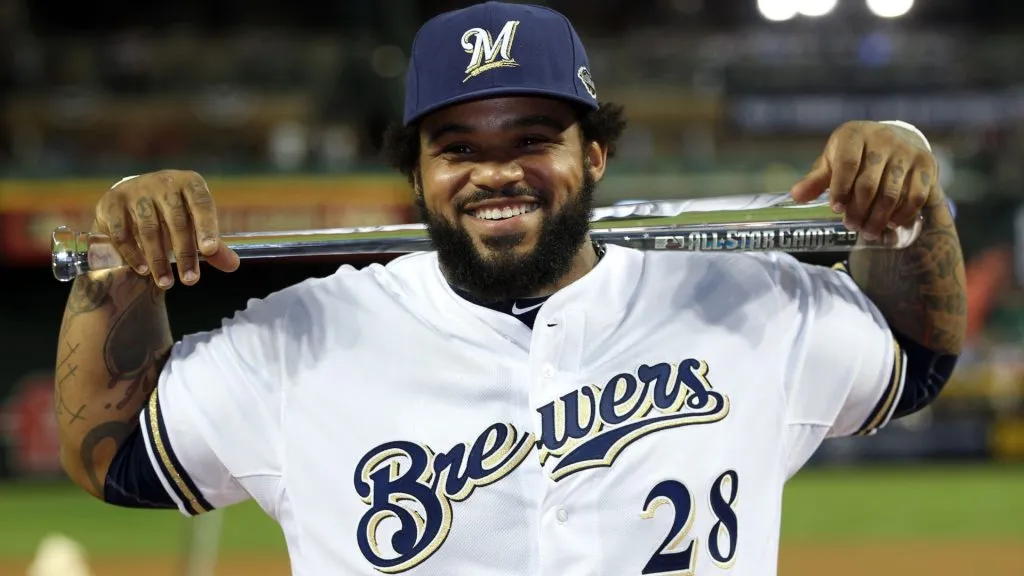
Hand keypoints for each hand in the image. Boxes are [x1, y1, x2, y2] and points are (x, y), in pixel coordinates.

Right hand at [93, 170, 239, 287]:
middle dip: (184, 254)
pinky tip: (143, 270)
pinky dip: (132, 253)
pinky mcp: (113, 202)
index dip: (206, 227)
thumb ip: (213, 245)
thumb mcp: (196, 223)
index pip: (202, 204)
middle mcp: (164, 182)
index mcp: (190, 183)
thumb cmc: (175, 212)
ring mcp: (137, 190)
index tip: (210, 252)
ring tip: (166, 283)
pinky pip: (122, 232)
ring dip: (158, 259)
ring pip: (149, 229)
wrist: (135, 194)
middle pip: (177, 221)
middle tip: (190, 280)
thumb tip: (233, 265)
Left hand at [789, 120, 942, 240]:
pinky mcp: (926, 164)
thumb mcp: (832, 161)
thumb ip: (816, 180)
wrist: (895, 139)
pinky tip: (891, 224)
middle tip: (851, 226)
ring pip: (892, 193)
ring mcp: (907, 151)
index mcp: (854, 135)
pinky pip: (916, 196)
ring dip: (878, 218)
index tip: (836, 209)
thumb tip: (795, 196)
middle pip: (869, 183)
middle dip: (858, 210)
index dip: (841, 189)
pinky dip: (903, 215)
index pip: (847, 163)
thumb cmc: (854, 154)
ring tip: (868, 231)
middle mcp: (883, 139)